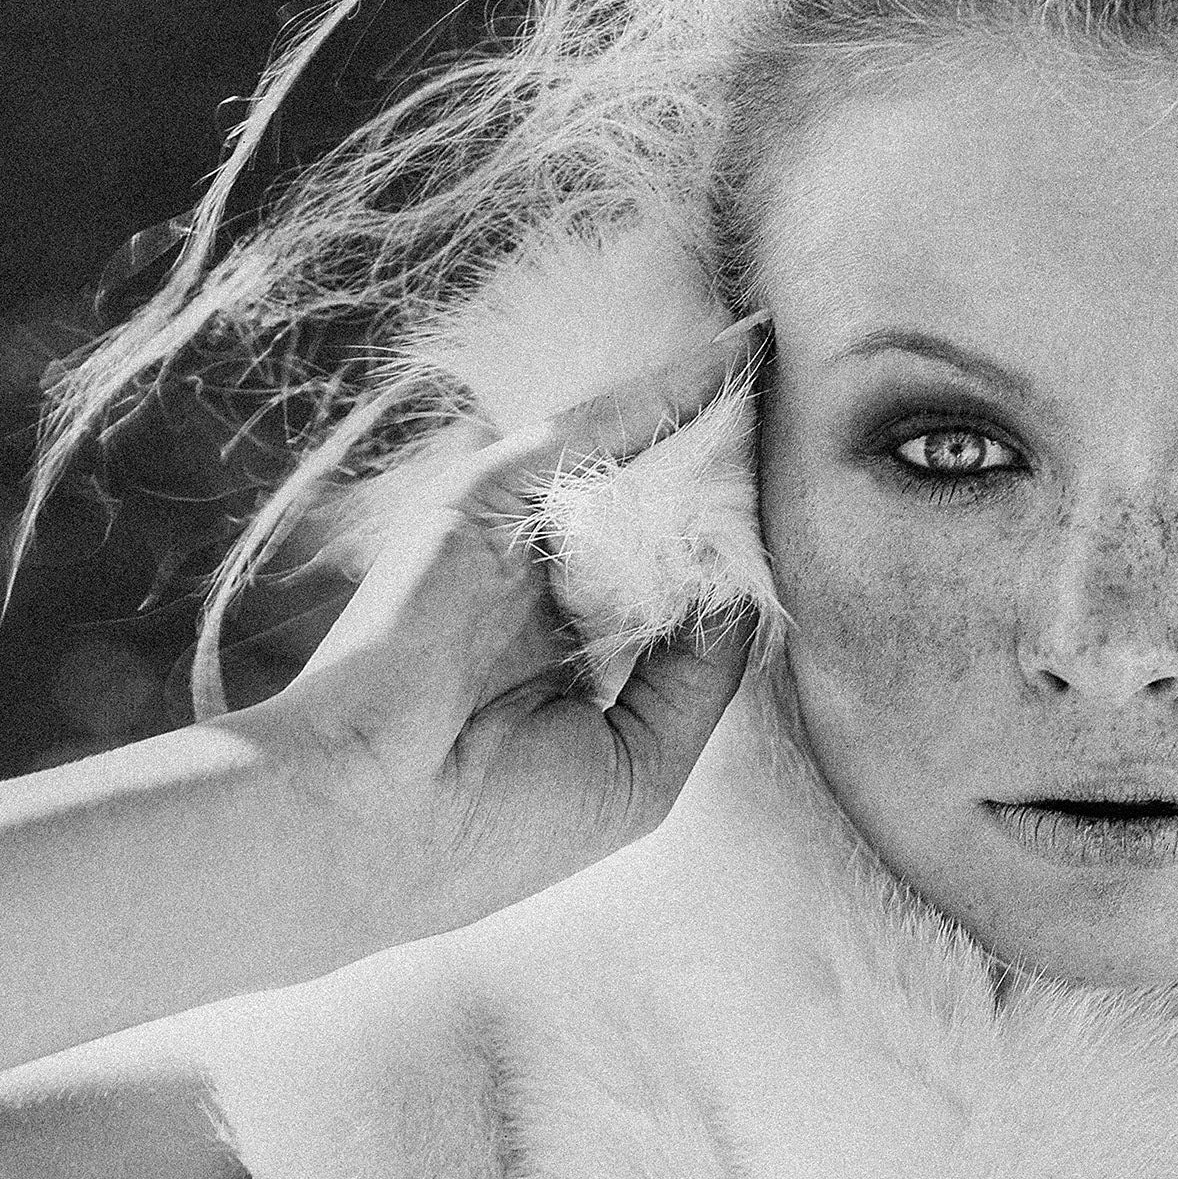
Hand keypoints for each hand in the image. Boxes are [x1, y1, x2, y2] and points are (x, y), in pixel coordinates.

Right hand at [259, 329, 760, 945]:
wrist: (367, 821)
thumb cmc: (493, 826)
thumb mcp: (639, 763)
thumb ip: (701, 677)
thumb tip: (754, 592)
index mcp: (570, 667)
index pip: (673, 592)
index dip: (736, 555)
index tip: (811, 511)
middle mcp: (543, 594)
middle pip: (657, 514)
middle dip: (727, 468)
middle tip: (805, 402)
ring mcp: (512, 542)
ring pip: (629, 461)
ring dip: (705, 408)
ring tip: (780, 352)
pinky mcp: (485, 497)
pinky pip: (590, 430)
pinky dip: (661, 391)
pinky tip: (731, 355)